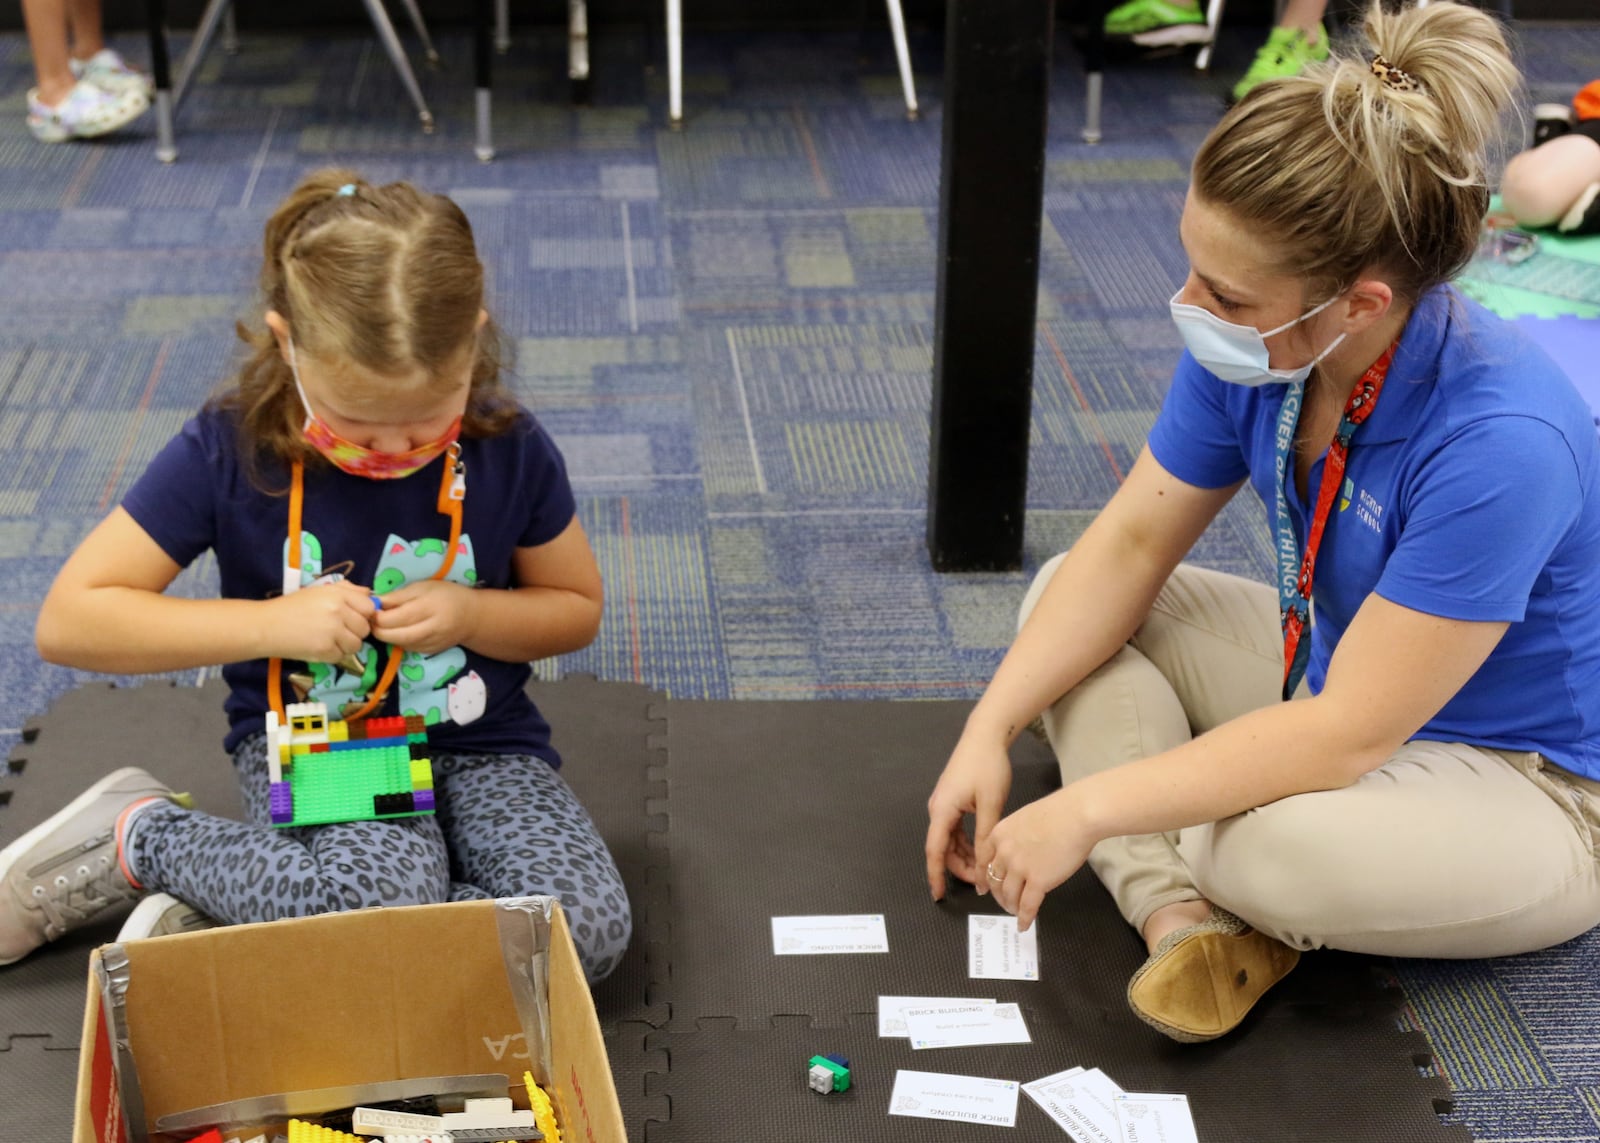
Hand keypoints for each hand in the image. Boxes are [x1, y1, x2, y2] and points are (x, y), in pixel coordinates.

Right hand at [261, 580, 374, 664]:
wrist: (266, 625)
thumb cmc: (292, 606)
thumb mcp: (319, 591)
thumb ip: (346, 590)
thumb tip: (370, 595)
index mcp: (338, 594)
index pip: (369, 607)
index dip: (364, 614)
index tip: (353, 618)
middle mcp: (338, 611)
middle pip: (365, 628)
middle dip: (354, 631)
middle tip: (337, 631)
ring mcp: (332, 631)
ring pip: (356, 645)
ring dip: (346, 645)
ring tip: (329, 640)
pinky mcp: (324, 650)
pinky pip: (342, 656)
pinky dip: (333, 655)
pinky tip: (320, 647)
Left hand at [371, 580, 481, 653]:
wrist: (472, 616)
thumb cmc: (446, 595)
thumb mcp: (423, 587)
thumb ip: (398, 596)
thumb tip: (373, 602)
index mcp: (429, 608)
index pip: (396, 618)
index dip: (378, 616)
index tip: (371, 610)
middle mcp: (431, 629)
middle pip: (396, 635)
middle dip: (379, 630)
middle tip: (371, 620)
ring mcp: (431, 643)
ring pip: (400, 644)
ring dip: (387, 636)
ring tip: (383, 624)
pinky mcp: (430, 652)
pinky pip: (408, 648)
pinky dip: (398, 640)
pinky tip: (398, 631)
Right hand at [924, 732, 1011, 901]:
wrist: (986, 735)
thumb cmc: (988, 767)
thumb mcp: (990, 806)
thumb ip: (985, 839)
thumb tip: (984, 868)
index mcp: (942, 811)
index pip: (935, 851)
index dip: (936, 875)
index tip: (938, 896)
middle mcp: (938, 809)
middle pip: (942, 848)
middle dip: (959, 867)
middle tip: (981, 882)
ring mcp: (944, 804)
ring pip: (950, 840)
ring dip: (965, 855)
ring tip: (985, 867)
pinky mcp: (953, 800)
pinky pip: (955, 829)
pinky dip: (967, 842)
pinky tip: (982, 849)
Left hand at [980, 788, 1094, 931]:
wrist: (1078, 815)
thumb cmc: (1059, 812)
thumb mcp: (1024, 819)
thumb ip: (1014, 837)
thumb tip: (1016, 852)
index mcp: (999, 834)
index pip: (983, 861)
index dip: (982, 878)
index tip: (983, 888)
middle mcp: (1004, 852)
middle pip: (994, 880)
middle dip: (998, 895)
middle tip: (1003, 902)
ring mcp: (1020, 868)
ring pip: (1009, 895)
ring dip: (1011, 906)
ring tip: (1015, 912)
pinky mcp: (1038, 881)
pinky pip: (1027, 905)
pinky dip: (1025, 918)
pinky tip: (1024, 924)